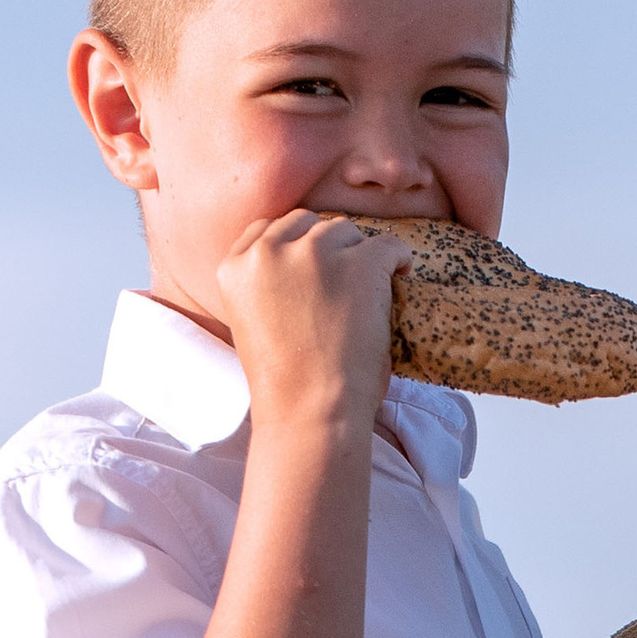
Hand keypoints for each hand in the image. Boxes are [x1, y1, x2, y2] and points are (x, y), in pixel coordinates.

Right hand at [214, 209, 407, 440]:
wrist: (309, 412)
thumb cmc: (286, 385)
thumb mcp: (252, 323)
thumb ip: (266, 285)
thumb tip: (304, 262)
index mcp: (235, 266)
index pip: (268, 229)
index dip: (295, 245)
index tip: (313, 266)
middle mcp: (268, 251)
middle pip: (307, 225)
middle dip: (326, 248)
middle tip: (345, 281)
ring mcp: (313, 254)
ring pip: (344, 231)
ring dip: (357, 255)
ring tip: (369, 289)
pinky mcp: (358, 264)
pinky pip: (387, 244)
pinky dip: (398, 256)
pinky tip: (401, 272)